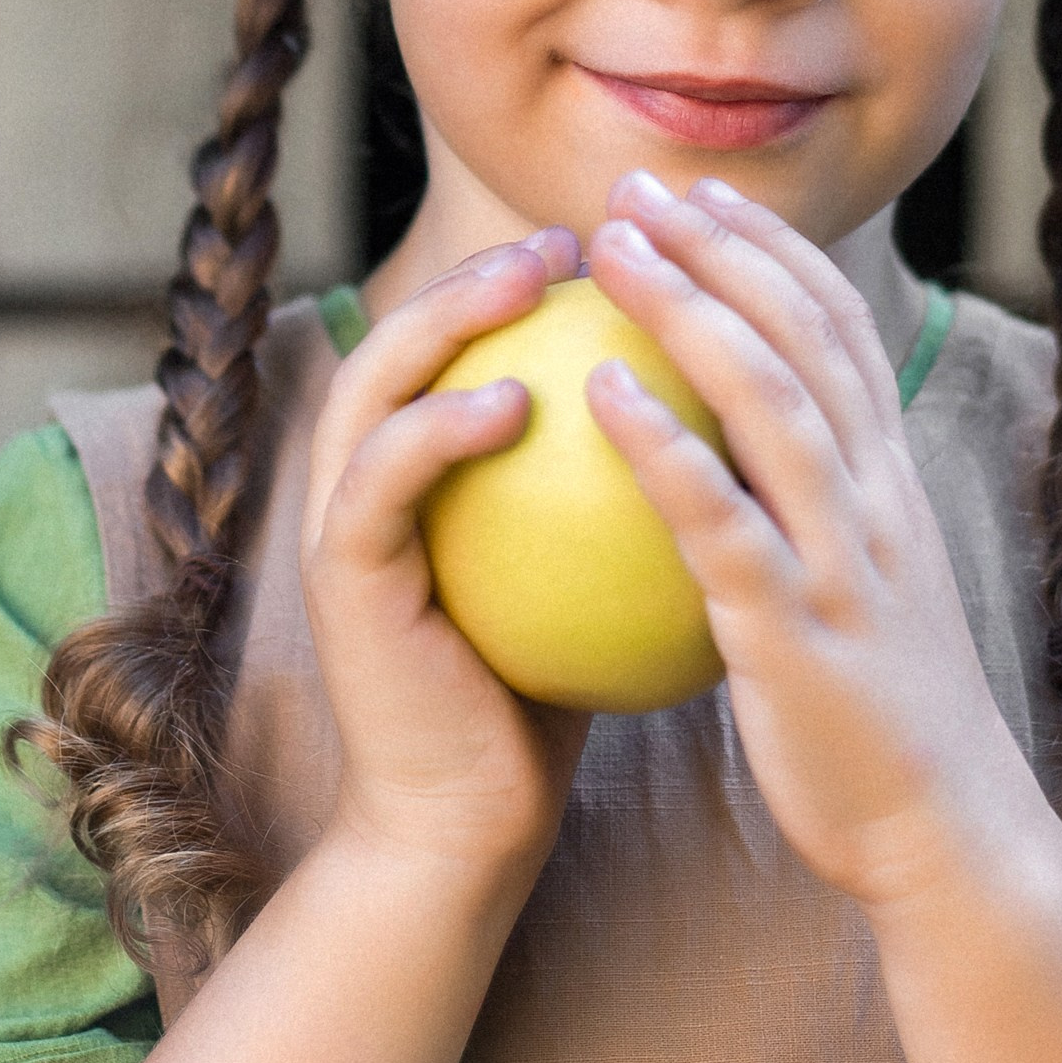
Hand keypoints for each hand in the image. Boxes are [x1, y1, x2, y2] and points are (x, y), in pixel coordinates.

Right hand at [302, 231, 591, 897]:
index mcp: (420, 473)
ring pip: (374, 380)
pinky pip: (380, 478)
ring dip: (446, 315)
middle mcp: (367, 481)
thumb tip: (722, 406)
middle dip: (476, 267)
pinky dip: (439, 427)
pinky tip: (514, 400)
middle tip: (567, 235)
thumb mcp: (593, 573)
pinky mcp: (339, 579)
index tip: (615, 249)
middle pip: (403, 333)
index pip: (457, 346)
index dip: (519, 280)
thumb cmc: (549, 699)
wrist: (475, 827)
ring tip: (532, 276)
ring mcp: (340, 526)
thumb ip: (617, 491)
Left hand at [584, 175, 1035, 908]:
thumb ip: (814, 520)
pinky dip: (663, 445)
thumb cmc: (879, 722)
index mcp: (893, 485)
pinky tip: (598, 393)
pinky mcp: (797, 630)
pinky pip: (721, 518)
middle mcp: (878, 500)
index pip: (840, 330)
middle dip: (722, 247)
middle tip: (637, 190)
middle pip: (804, 336)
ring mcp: (845, 560)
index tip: (701, 195)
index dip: (771, 250)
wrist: (945, 836)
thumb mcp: (863, 594)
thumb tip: (738, 464)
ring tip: (611, 250)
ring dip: (689, 310)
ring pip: (771, 402)